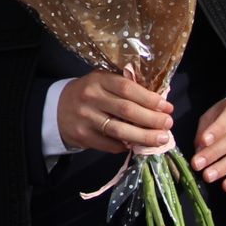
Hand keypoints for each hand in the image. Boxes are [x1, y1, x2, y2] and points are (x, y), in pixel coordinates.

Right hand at [58, 69, 173, 153]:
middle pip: (126, 110)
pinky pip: (109, 144)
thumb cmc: (89, 94)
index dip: (149, 99)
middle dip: (152, 119)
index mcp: (98, 80)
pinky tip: (136, 145)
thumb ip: (125, 88)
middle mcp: (90, 97)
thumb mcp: (102, 82)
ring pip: (120, 130)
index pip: (127, 88)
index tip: (167, 107)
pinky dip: (126, 146)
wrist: (57, 109)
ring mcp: (85, 118)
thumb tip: (158, 102)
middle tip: (168, 124)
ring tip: (161, 139)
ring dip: (144, 136)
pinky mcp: (82, 136)